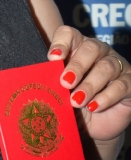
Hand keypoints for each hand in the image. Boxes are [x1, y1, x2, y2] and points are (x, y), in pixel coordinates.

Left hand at [48, 25, 130, 143]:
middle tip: (65, 83)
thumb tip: (38, 80)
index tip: (53, 58)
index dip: (61, 43)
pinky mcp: (130, 83)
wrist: (93, 125)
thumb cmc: (72, 102)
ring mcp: (117, 65)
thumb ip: (52, 82)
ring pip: (106, 68)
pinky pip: (121, 86)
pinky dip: (106, 97)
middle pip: (90, 48)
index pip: (69, 34)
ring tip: (76, 101)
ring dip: (89, 86)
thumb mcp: (60, 92)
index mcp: (77, 47)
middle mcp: (99, 52)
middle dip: (77, 66)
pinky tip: (94, 107)